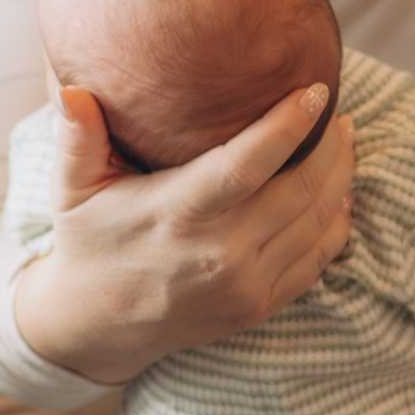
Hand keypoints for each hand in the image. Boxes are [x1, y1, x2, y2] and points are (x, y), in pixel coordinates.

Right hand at [12, 83, 354, 390]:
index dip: (288, 125)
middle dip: (330, 145)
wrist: (96, 325)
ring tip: (344, 142)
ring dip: (340, 178)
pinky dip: (337, 223)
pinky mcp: (258, 307)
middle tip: (337, 112)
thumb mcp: (72, 189)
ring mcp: (243, 286)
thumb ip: (76, 136)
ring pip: (317, 222)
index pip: (247, 165)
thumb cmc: (89, 242)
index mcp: (176, 214)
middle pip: (299, 190)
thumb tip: (71, 88)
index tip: (316, 90)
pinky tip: (340, 193)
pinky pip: (317, 260)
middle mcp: (217, 253)